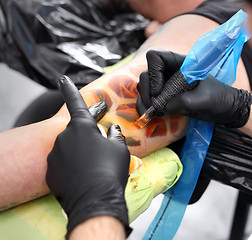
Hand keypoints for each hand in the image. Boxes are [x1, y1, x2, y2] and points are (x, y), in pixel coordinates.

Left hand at [46, 76, 130, 236]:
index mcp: (81, 127)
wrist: (95, 200)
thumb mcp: (119, 149)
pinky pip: (63, 164)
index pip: (75, 103)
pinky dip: (72, 167)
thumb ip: (114, 136)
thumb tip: (112, 130)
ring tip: (94, 169)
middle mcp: (64, 137)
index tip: (62, 78)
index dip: (69, 89)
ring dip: (80, 154)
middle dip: (87, 138)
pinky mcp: (50, 171)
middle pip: (77, 132)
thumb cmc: (110, 170)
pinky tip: (84, 177)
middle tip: (101, 153)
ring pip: (69, 149)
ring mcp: (55, 154)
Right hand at [137, 50, 251, 127]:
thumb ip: (184, 102)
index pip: (155, 57)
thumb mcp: (204, 100)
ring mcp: (166, 85)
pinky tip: (152, 116)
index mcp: (181, 63)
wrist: (225, 110)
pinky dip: (146, 107)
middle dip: (147, 91)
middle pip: (146, 74)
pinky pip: (148, 99)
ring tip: (154, 113)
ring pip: (144, 87)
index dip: (153, 73)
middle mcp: (170, 72)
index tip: (159, 91)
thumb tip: (164, 107)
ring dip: (144, 101)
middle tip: (156, 107)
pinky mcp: (166, 98)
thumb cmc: (219, 99)